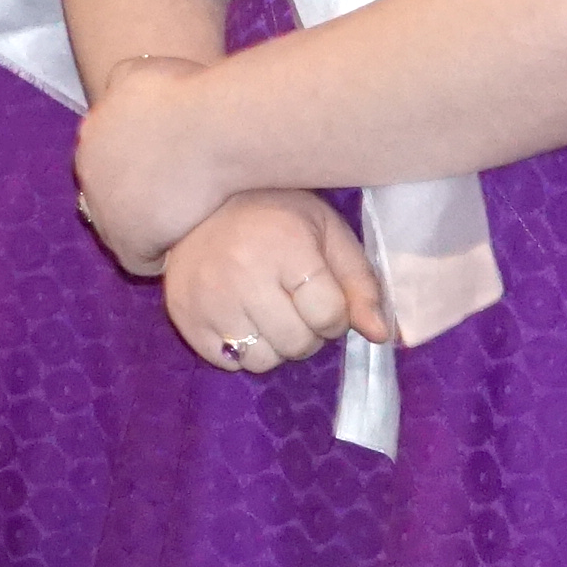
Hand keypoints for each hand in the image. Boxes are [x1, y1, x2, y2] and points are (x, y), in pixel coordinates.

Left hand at [74, 54, 234, 275]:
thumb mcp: (143, 70)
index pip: (108, 161)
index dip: (142, 166)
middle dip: (142, 197)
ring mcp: (104, 212)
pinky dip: (164, 253)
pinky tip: (191, 238)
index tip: (173, 166)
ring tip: (190, 220)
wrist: (214, 128)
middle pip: (112, 197)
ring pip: (124, 231)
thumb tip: (115, 91)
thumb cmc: (189, 94)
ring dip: (154, 227)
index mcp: (90, 134)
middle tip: (183, 194)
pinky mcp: (127, 244)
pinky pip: (142, 261)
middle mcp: (87, 173)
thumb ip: (121, 83)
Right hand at [158, 190, 388, 374]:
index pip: (329, 315)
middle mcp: (244, 275)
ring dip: (275, 345)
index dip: (335, 314)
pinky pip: (228, 363)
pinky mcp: (185, 318)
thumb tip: (381, 335)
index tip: (323, 295)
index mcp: (287, 246)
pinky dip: (241, 350)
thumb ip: (360, 283)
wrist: (198, 203)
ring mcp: (210, 300)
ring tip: (268, 312)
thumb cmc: (275, 215)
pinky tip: (240, 316)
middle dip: (308, 332)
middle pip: (297, 344)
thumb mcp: (327, 233)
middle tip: (295, 304)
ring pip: (263, 361)